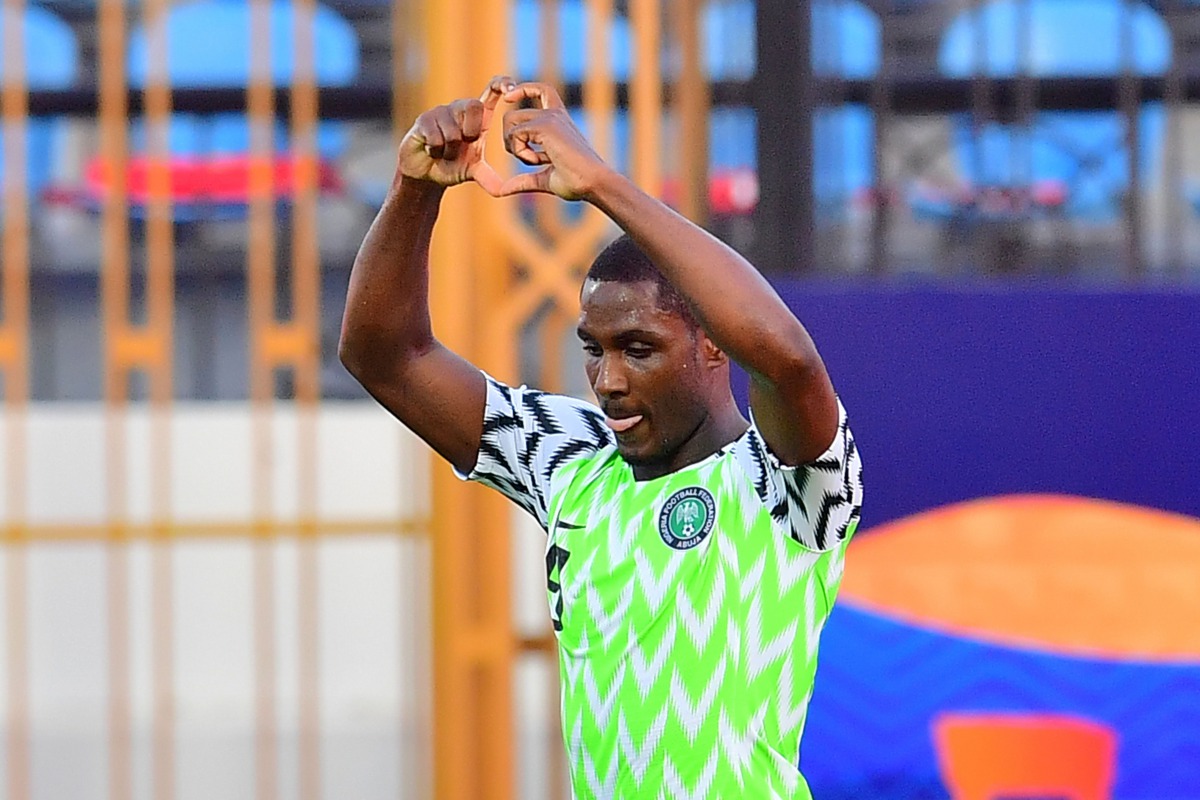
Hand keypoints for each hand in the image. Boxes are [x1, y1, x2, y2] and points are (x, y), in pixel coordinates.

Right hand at [396, 76, 514, 195]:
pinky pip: (436, 137)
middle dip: (470, 132)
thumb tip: (505, 191)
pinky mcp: (423, 120)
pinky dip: (436, 151)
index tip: (511, 89)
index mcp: (477, 116)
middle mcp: (459, 109)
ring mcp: (440, 112)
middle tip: (463, 146)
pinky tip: (431, 151)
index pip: (492, 90)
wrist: (424, 175)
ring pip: (453, 130)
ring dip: (450, 151)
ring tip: (444, 153)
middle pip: (473, 106)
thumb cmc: (451, 166)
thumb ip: (490, 178)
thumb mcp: (474, 172)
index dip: (502, 83)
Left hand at [497, 83, 610, 199]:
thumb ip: (524, 180)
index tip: (508, 98)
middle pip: (512, 115)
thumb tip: (503, 190)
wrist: (593, 183)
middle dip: (510, 140)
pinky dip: (522, 153)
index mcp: (558, 122)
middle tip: (529, 160)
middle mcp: (554, 114)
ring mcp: (550, 117)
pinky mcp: (545, 125)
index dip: (522, 89)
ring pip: (510, 120)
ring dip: (515, 147)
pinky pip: (515, 134)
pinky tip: (542, 161)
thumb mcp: (545, 179)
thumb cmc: (576, 182)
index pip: (540, 90)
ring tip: (536, 162)